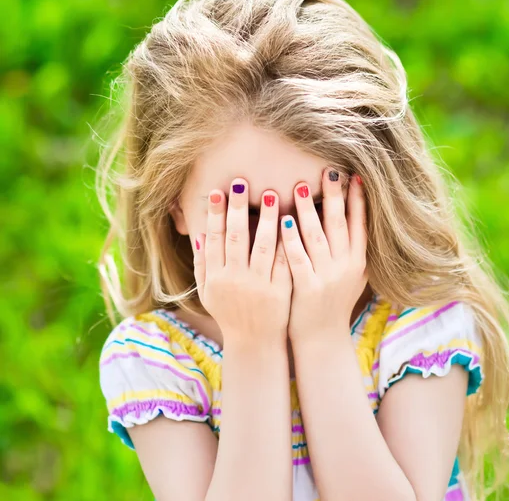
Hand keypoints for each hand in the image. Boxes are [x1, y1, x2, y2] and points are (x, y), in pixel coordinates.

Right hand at [193, 178, 292, 343]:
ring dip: (268, 219)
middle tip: (243, 183)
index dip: (216, 214)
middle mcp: (236, 279)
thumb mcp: (208, 292)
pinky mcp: (281, 290)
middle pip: (237, 237)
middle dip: (239, 209)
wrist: (254, 343)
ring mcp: (259, 285)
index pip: (215, 239)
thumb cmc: (229, 313)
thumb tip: (198, 233)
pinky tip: (293, 220)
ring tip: (272, 194)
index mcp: (216, 277)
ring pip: (264, 246)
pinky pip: (285, 261)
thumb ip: (202, 264)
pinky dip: (288, 241)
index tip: (219, 191)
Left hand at [281, 169, 368, 341]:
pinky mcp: (307, 288)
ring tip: (299, 186)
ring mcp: (327, 277)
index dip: (357, 200)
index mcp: (358, 261)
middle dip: (334, 196)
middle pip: (340, 224)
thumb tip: (357, 218)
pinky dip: (291, 239)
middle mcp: (346, 266)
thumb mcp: (353, 277)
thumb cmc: (334, 304)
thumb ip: (354, 250)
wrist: (322, 340)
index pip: (360, 224)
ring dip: (308, 210)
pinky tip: (283, 221)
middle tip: (328, 171)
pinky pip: (298, 258)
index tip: (353, 176)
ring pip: (317, 237)